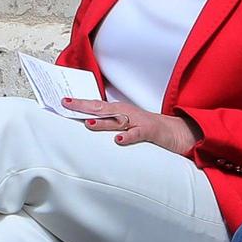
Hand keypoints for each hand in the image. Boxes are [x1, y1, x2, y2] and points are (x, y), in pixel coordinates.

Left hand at [60, 98, 199, 155]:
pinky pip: (138, 134)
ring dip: (102, 122)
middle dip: (84, 106)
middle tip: (67, 104)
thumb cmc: (147, 129)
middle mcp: (126, 113)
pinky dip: (128, 136)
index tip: (63, 101)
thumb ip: (108, 124)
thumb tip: (86, 125)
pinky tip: (118, 140)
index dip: (80, 103)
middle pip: (102, 108)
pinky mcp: (150, 132)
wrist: (177, 132)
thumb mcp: (125, 124)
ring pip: (117, 121)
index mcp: (119, 111)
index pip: (96, 106)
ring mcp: (138, 121)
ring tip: (87, 123)